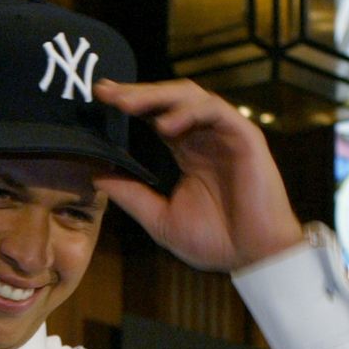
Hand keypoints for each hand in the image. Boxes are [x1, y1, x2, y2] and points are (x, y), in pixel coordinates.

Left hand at [92, 78, 304, 271]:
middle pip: (169, 100)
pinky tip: (164, 125)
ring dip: (157, 97)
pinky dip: (188, 112)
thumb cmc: (215, 240)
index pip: (155, 117)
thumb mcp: (159, 218)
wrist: (254, 256)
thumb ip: (130, 194)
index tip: (101, 98)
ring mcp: (225, 133)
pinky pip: (214, 111)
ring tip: (127, 104)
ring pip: (190, 97)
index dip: (130, 105)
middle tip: (106, 92)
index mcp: (187, 152)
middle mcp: (205, 136)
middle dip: (137, 93)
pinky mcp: (244, 136)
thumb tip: (95, 174)